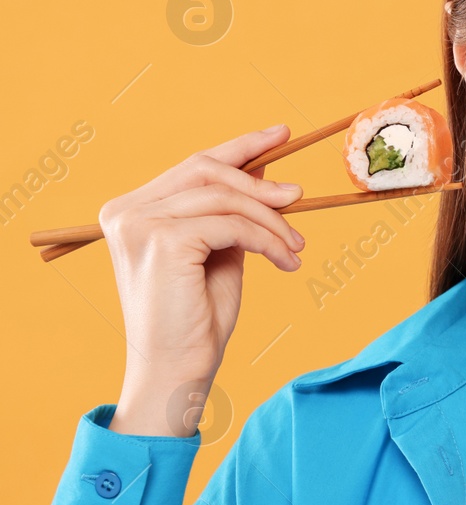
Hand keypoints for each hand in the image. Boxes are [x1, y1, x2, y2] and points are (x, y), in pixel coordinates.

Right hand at [100, 124, 304, 435]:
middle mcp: (126, 211)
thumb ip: (231, 213)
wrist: (177, 369)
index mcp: (131, 210)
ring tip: (295, 248)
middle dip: (260, 182)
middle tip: (299, 198)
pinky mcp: (163, 241)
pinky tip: (285, 261)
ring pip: (226, 199)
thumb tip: (265, 171)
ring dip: (272, 221)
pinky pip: (232, 225)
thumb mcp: (220, 252)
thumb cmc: (196, 318)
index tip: (281, 134)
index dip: (240, 145)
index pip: (193, 164)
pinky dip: (267, 240)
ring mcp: (139, 224)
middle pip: (208, 170)